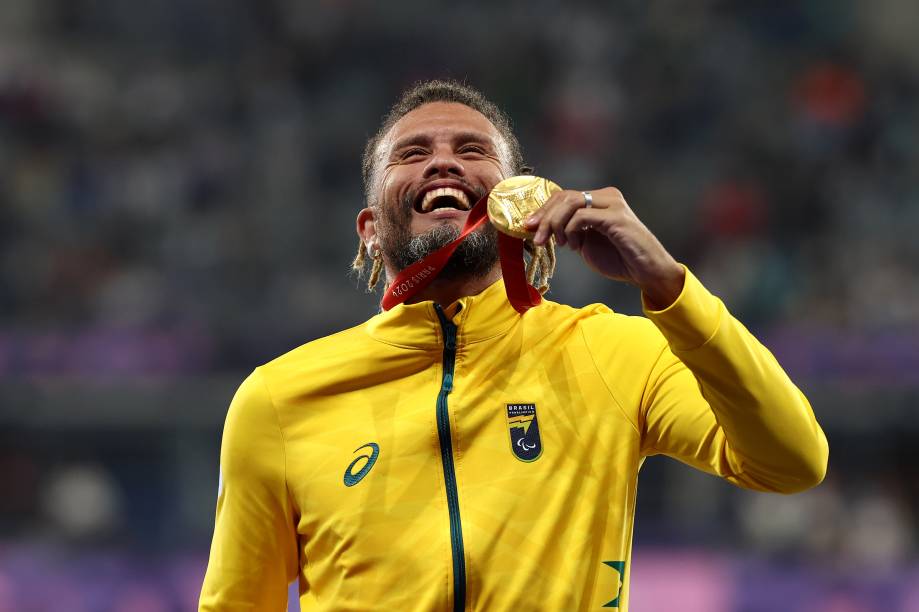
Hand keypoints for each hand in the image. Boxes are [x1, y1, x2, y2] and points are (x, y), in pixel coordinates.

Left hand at [524, 187, 684, 308]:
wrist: (646, 272)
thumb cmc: (619, 258)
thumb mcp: (586, 242)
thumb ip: (569, 231)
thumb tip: (541, 227)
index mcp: (599, 199)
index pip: (563, 196)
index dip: (543, 210)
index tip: (528, 226)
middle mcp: (607, 196)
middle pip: (564, 196)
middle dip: (545, 217)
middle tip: (535, 236)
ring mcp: (613, 205)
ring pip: (571, 203)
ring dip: (555, 224)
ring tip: (557, 243)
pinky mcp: (616, 218)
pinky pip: (582, 217)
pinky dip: (570, 231)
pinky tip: (573, 246)